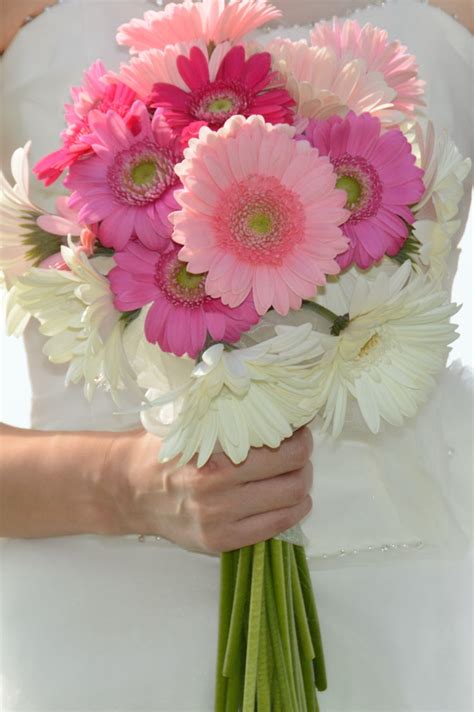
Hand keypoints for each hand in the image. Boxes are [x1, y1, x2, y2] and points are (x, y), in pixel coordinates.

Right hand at [103, 427, 313, 553]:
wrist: (129, 489)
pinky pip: (274, 529)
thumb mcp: (190, 424)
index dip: (300, 439)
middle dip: (304, 461)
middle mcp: (217, 495)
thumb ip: (227, 417)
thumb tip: (274, 405)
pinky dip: (291, 512)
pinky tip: (289, 500)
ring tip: (295, 474)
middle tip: (300, 451)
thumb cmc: (162, 450)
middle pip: (291, 478)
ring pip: (289, 504)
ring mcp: (219, 523)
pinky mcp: (220, 542)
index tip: (298, 430)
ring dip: (301, 487)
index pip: (281, 450)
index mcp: (212, 461)